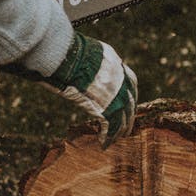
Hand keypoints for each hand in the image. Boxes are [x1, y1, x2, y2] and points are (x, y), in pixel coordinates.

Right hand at [6, 32, 137, 146]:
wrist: (65, 57)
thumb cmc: (66, 52)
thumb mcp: (85, 51)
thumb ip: (91, 62)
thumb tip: (81, 65)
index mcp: (115, 63)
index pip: (130, 82)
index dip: (130, 95)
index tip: (128, 103)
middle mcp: (119, 79)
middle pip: (130, 102)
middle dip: (129, 116)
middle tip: (127, 127)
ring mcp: (115, 94)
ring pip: (123, 117)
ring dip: (120, 130)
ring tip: (117, 139)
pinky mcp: (106, 107)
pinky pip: (110, 126)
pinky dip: (107, 136)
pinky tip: (104, 143)